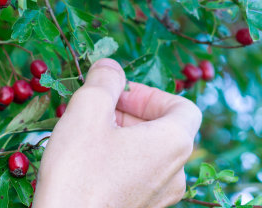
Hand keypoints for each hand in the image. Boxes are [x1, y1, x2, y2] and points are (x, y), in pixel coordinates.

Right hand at [34, 59, 201, 207]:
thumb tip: (111, 66)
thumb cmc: (78, 171)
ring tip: (87, 135)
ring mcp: (161, 197)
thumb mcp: (87, 110)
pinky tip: (88, 161)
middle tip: (95, 111)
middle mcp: (176, 173)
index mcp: (174, 144)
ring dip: (122, 135)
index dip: (151, 93)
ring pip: (149, 152)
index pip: (183, 106)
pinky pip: (139, 175)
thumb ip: (104, 80)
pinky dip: (120, 160)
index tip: (118, 95)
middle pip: (164, 128)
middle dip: (130, 112)